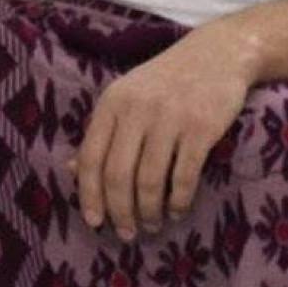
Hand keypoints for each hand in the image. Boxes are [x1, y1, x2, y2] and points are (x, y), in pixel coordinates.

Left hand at [69, 23, 254, 239]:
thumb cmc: (166, 81)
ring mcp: (170, 117)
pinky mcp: (201, 127)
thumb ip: (103, 131)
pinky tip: (177, 209)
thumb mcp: (127, 96)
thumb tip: (71, 168)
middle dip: (121, 213)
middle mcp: (137, 108)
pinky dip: (178, 202)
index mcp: (113, 101)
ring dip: (149, 212)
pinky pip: (184, 177)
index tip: (95, 222)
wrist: (217, 53)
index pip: (90, 158)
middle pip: (118, 176)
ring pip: (150, 182)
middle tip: (127, 233)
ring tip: (152, 224)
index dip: (89, 196)